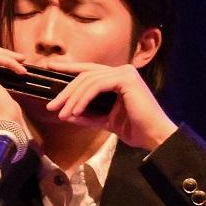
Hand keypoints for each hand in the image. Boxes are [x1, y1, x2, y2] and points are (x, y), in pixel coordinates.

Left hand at [34, 61, 175, 151]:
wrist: (154, 137)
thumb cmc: (135, 129)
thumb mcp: (105, 121)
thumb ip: (88, 115)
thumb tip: (67, 114)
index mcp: (118, 78)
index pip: (89, 71)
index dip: (69, 68)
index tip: (50, 68)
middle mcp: (122, 71)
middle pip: (85, 76)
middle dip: (66, 91)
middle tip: (51, 106)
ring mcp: (125, 73)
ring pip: (88, 81)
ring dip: (72, 98)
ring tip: (61, 113)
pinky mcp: (126, 79)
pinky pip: (96, 86)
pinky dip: (83, 99)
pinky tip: (75, 111)